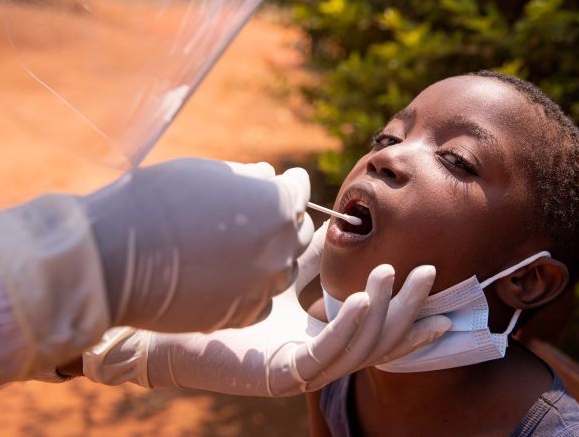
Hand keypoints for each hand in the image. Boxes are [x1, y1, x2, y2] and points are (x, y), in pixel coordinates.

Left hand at [83, 225, 449, 395]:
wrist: (150, 301)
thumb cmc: (204, 276)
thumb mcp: (265, 253)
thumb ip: (297, 240)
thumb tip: (319, 205)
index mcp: (308, 326)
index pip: (367, 320)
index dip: (400, 304)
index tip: (424, 272)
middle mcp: (307, 350)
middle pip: (374, 338)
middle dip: (406, 310)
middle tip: (428, 274)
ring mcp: (294, 365)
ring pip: (358, 348)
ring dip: (383, 314)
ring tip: (392, 275)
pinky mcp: (276, 374)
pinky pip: (324, 354)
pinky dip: (347, 328)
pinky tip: (359, 298)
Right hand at [86, 158, 313, 331]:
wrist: (113, 257)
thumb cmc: (156, 201)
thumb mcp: (207, 172)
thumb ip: (248, 176)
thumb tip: (268, 177)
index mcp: (277, 206)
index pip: (300, 191)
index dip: (291, 184)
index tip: (283, 182)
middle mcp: (280, 248)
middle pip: (298, 231)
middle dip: (285, 218)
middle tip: (262, 214)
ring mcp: (263, 286)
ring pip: (284, 268)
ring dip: (272, 254)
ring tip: (244, 246)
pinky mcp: (242, 315)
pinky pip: (263, 300)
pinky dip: (254, 288)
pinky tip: (232, 276)